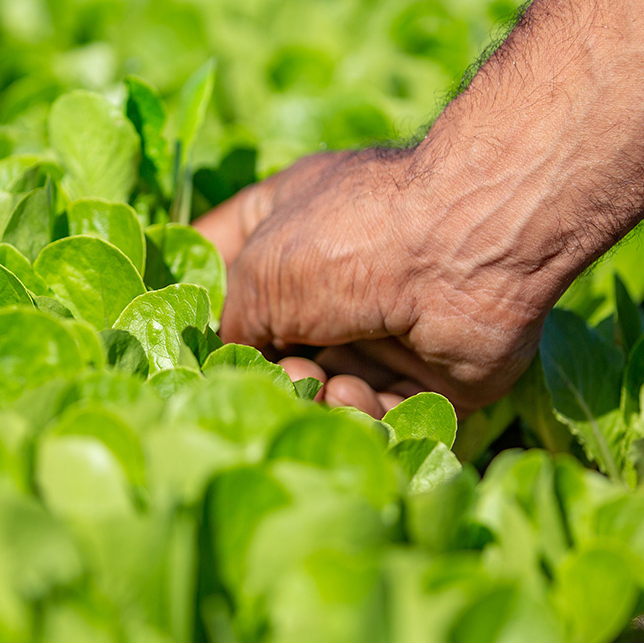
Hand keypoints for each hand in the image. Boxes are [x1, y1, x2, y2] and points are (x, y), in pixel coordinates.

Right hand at [195, 148, 552, 418]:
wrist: (466, 247)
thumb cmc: (347, 238)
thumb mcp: (258, 271)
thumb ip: (229, 322)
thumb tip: (229, 358)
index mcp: (288, 229)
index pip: (223, 266)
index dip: (199, 307)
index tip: (177, 347)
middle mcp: (334, 278)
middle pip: (275, 344)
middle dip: (267, 371)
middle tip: (270, 376)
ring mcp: (383, 327)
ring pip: (326, 387)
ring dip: (315, 395)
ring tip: (320, 383)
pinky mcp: (429, 375)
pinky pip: (382, 413)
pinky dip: (363, 411)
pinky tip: (356, 393)